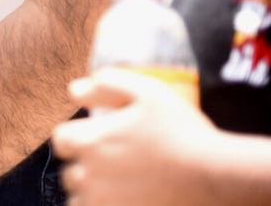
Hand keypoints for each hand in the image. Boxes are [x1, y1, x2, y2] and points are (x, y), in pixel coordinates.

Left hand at [52, 69, 219, 205]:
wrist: (217, 177)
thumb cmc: (183, 132)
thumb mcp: (147, 92)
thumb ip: (106, 84)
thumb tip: (74, 90)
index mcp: (91, 143)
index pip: (60, 141)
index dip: (76, 137)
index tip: (96, 138)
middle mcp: (90, 177)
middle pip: (71, 173)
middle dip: (86, 166)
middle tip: (116, 162)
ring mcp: (105, 204)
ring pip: (81, 200)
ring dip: (93, 192)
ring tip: (123, 184)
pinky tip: (128, 198)